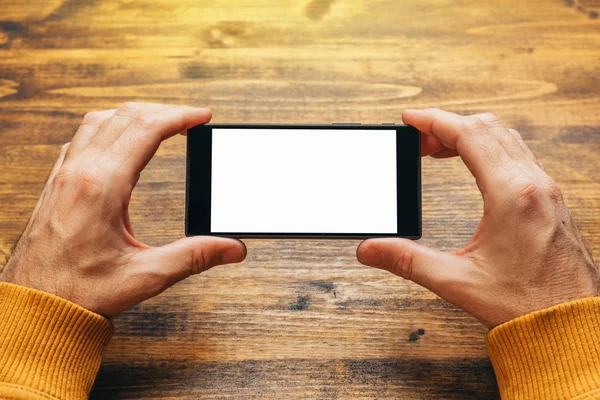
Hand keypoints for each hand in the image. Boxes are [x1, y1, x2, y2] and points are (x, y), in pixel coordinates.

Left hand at [0, 102, 245, 318]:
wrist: (33, 306)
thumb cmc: (78, 292)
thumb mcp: (145, 277)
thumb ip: (194, 257)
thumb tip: (231, 247)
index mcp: (102, 187)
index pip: (146, 128)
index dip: (180, 116)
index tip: (203, 117)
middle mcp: (80, 172)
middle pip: (125, 116)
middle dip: (164, 111)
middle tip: (191, 120)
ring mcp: (64, 175)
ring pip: (99, 120)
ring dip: (134, 115)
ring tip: (161, 123)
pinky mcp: (56, 183)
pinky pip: (81, 138)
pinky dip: (108, 127)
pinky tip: (120, 142)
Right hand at [357, 109, 598, 327]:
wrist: (570, 324)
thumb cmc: (526, 304)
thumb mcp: (456, 281)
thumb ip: (407, 261)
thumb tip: (370, 249)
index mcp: (510, 194)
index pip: (468, 134)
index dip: (433, 121)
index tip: (409, 120)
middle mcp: (533, 184)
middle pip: (488, 127)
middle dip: (447, 126)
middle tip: (418, 142)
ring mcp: (547, 190)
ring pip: (506, 138)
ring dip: (470, 135)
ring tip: (439, 151)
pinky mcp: (552, 200)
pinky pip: (520, 155)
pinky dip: (491, 149)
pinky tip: (475, 167)